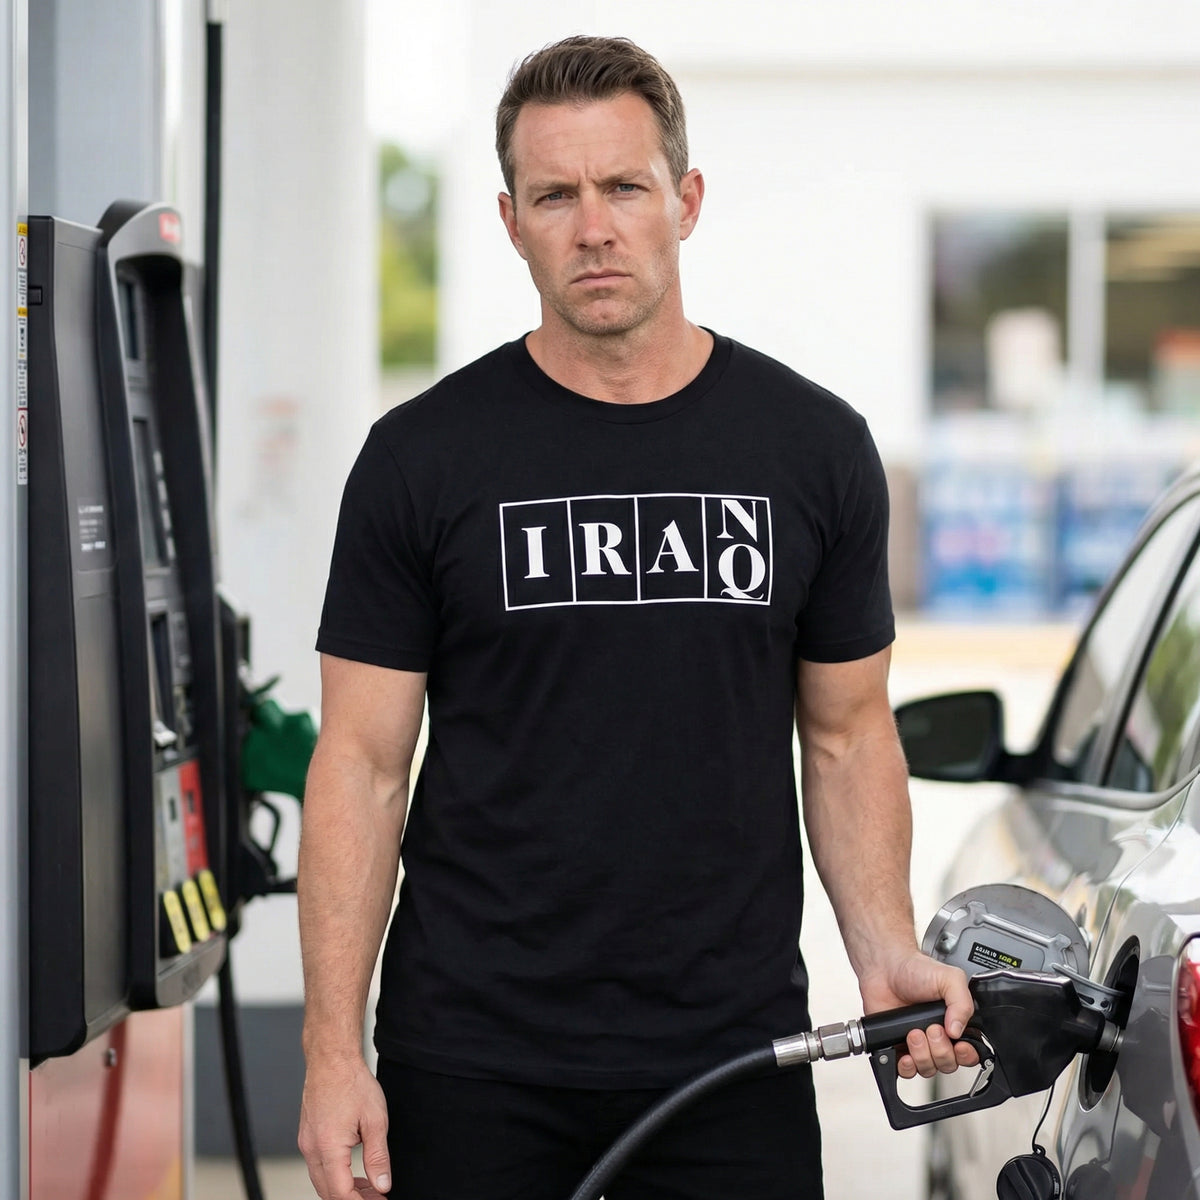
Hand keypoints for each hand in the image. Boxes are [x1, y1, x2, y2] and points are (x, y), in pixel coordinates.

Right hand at [298, 1055, 391, 1199]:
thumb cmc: (352, 1082)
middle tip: (376, 1197)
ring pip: (321, 1181)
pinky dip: (335, 1175)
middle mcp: (312, 1149)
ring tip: (369, 1187)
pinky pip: (318, 1166)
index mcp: (328, 1147)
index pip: (340, 1193)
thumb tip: (383, 1184)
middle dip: (352, 1199)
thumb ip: (378, 1157)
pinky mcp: (307, 1136)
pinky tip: (353, 1171)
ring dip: (343, 1189)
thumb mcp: (375, 1120)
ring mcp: (306, 1143)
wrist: (332, 1059)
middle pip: (327, 1192)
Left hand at [858, 950, 978, 1079]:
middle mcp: (939, 1037)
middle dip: (940, 1050)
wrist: (885, 967)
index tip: (958, 1045)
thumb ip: (962, 1003)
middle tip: (931, 1029)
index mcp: (956, 1023)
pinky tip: (905, 1054)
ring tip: (913, 1032)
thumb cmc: (916, 970)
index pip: (969, 1053)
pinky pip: (906, 1071)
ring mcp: (919, 1044)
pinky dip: (906, 1067)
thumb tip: (958, 1030)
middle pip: (948, 1064)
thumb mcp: (950, 979)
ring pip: (929, 1069)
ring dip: (922, 1055)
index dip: (966, 1054)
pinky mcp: (898, 1047)